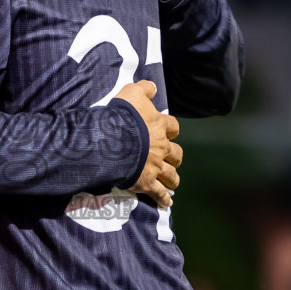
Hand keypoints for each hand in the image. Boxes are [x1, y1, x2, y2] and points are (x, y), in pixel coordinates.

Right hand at [112, 80, 181, 207]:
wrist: (114, 139)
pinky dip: (163, 200)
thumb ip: (144, 89)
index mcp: (159, 126)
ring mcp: (155, 167)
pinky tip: (167, 204)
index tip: (169, 132)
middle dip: (175, 157)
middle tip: (171, 159)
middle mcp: (162, 148)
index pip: (172, 127)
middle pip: (176, 154)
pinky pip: (158, 194)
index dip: (171, 130)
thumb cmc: (122, 115)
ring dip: (173, 179)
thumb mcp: (132, 93)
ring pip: (171, 175)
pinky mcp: (146, 182)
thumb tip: (152, 85)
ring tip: (172, 182)